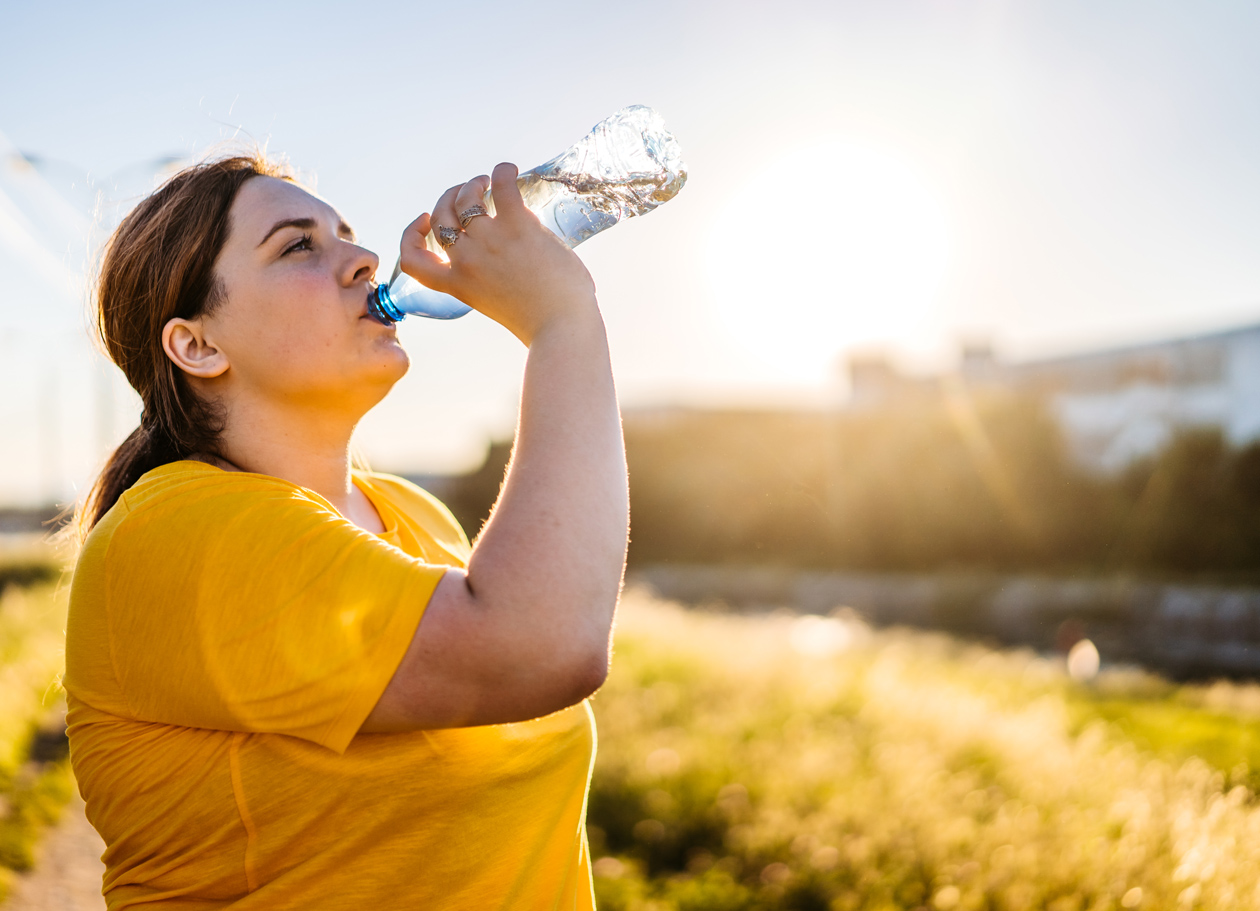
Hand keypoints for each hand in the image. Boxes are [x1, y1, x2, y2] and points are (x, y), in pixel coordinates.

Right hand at [399, 162, 597, 344]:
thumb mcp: (499, 303)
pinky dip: (502, 173)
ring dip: (472, 184)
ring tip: (487, 182)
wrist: (562, 328)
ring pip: (465, 198)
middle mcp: (466, 261)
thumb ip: (492, 279)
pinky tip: (508, 171)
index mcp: (458, 285)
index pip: (413, 259)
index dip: (411, 235)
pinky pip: (502, 186)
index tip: (425, 221)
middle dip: (448, 198)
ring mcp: (489, 242)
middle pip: (440, 217)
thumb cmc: (542, 322)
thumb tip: (513, 252)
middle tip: (469, 192)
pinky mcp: (517, 226)